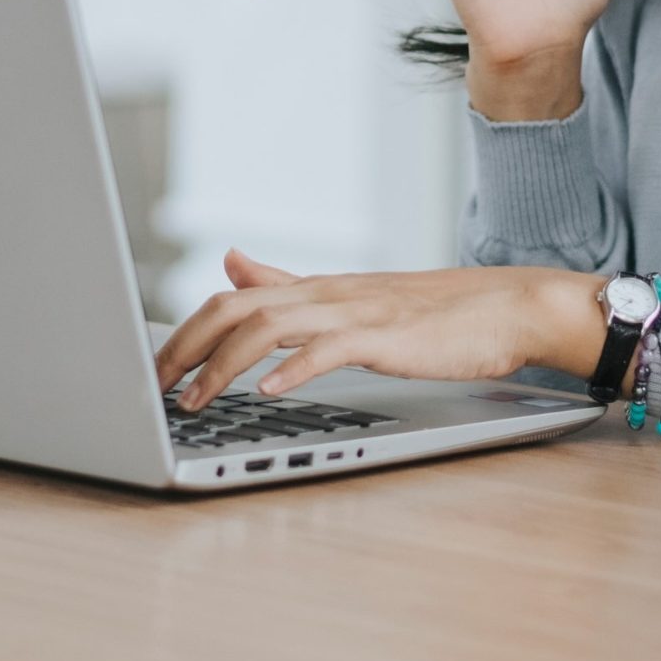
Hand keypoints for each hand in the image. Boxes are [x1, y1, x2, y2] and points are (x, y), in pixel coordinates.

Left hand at [152, 248, 604, 410]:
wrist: (509, 306)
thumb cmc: (436, 313)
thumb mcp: (350, 297)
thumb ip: (288, 284)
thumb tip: (231, 262)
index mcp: (317, 289)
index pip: (232, 298)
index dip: (184, 330)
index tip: (151, 366)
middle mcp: (328, 294)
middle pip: (236, 308)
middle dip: (185, 346)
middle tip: (152, 388)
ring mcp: (357, 312)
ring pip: (271, 325)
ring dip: (224, 364)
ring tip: (194, 399)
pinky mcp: (388, 336)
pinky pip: (331, 348)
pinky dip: (295, 368)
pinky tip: (270, 391)